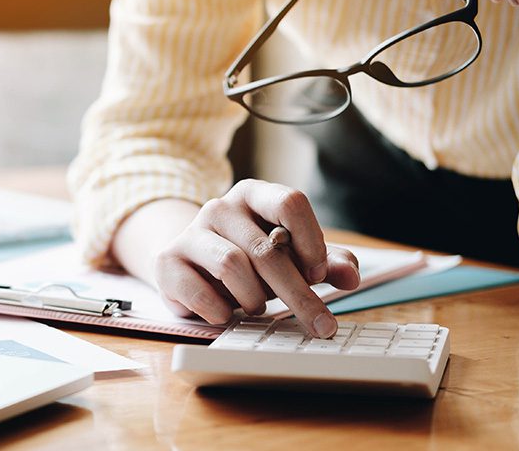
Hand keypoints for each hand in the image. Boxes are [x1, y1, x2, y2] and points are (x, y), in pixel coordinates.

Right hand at [153, 180, 359, 337]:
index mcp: (253, 195)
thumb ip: (325, 263)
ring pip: (233, 267)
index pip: (290, 202)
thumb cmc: (248, 258)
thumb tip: (351, 276)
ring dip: (254, 298)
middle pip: (266, 247)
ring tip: (257, 307)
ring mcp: (190, 233)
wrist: (188, 265)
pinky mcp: (168, 263)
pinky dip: (222, 311)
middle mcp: (219, 207)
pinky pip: (201, 293)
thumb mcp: (289, 256)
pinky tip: (226, 313)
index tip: (319, 274)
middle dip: (298, 292)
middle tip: (320, 324)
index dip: (310, 241)